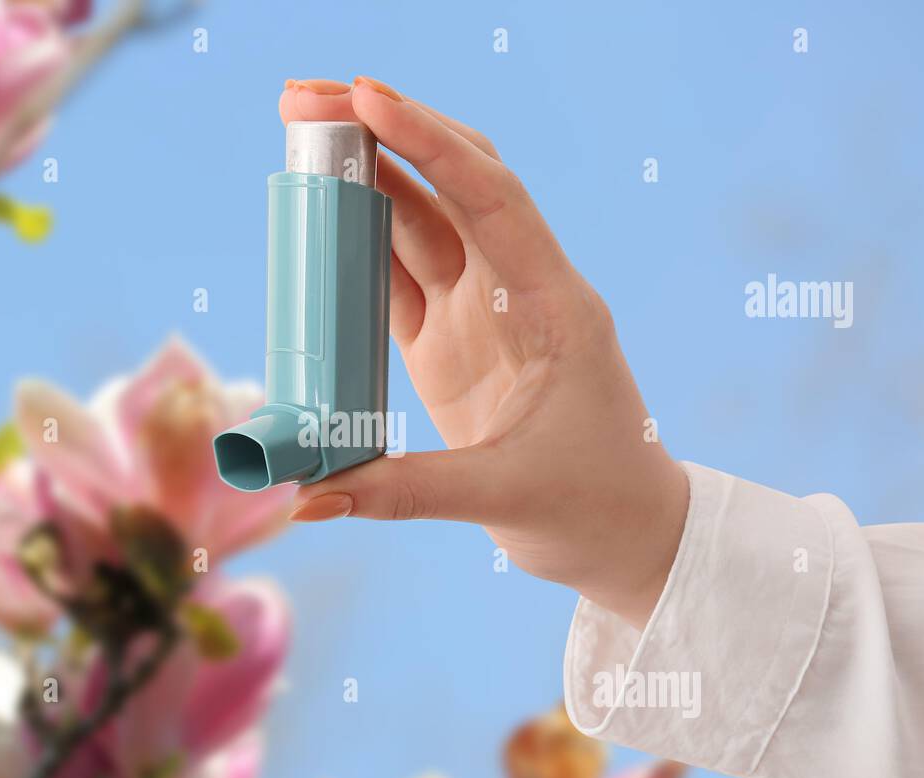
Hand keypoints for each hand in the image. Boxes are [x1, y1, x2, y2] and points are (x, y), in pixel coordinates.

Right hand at [282, 77, 688, 628]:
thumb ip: (402, 491)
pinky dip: (356, 244)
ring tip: (298, 139)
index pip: (491, 198)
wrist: (624, 534)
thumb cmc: (591, 507)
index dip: (429, 142)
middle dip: (384, 130)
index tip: (365, 98)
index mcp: (555, 305)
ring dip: (362, 176)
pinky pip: (396, 275)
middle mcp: (518, 290)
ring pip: (418, 219)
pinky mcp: (449, 341)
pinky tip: (315, 218)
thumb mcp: (504, 497)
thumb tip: (307, 499)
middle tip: (306, 98)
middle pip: (449, 182)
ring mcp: (481, 311)